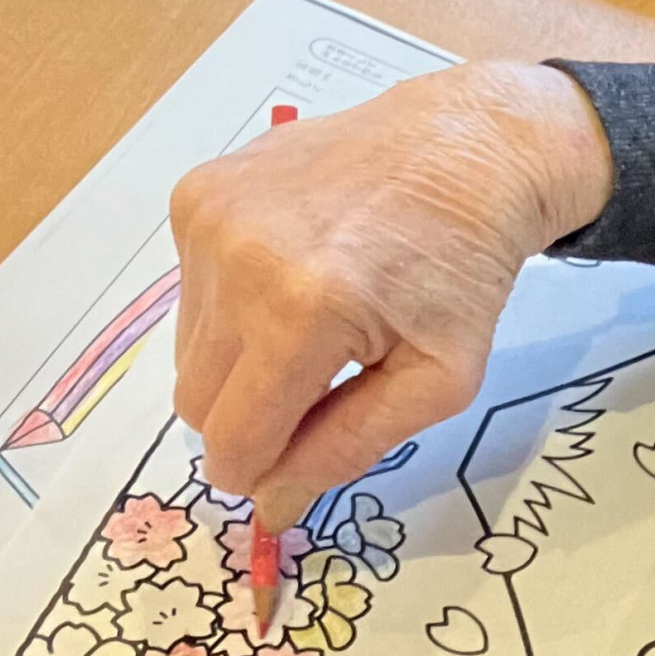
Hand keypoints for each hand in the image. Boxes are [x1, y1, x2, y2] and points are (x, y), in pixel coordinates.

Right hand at [172, 60, 610, 531]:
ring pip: (188, 350)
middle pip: (198, 402)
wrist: (466, 147)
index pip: (233, 441)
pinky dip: (232, 302)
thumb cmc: (464, 267)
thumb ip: (348, 449)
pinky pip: (189, 292)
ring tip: (317, 318)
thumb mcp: (440, 380)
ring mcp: (210, 219)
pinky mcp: (198, 193)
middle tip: (321, 385)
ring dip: (241, 359)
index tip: (295, 462)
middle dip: (251, 416)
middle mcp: (238, 260)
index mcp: (302, 313)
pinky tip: (296, 269)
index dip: (261, 470)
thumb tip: (272, 507)